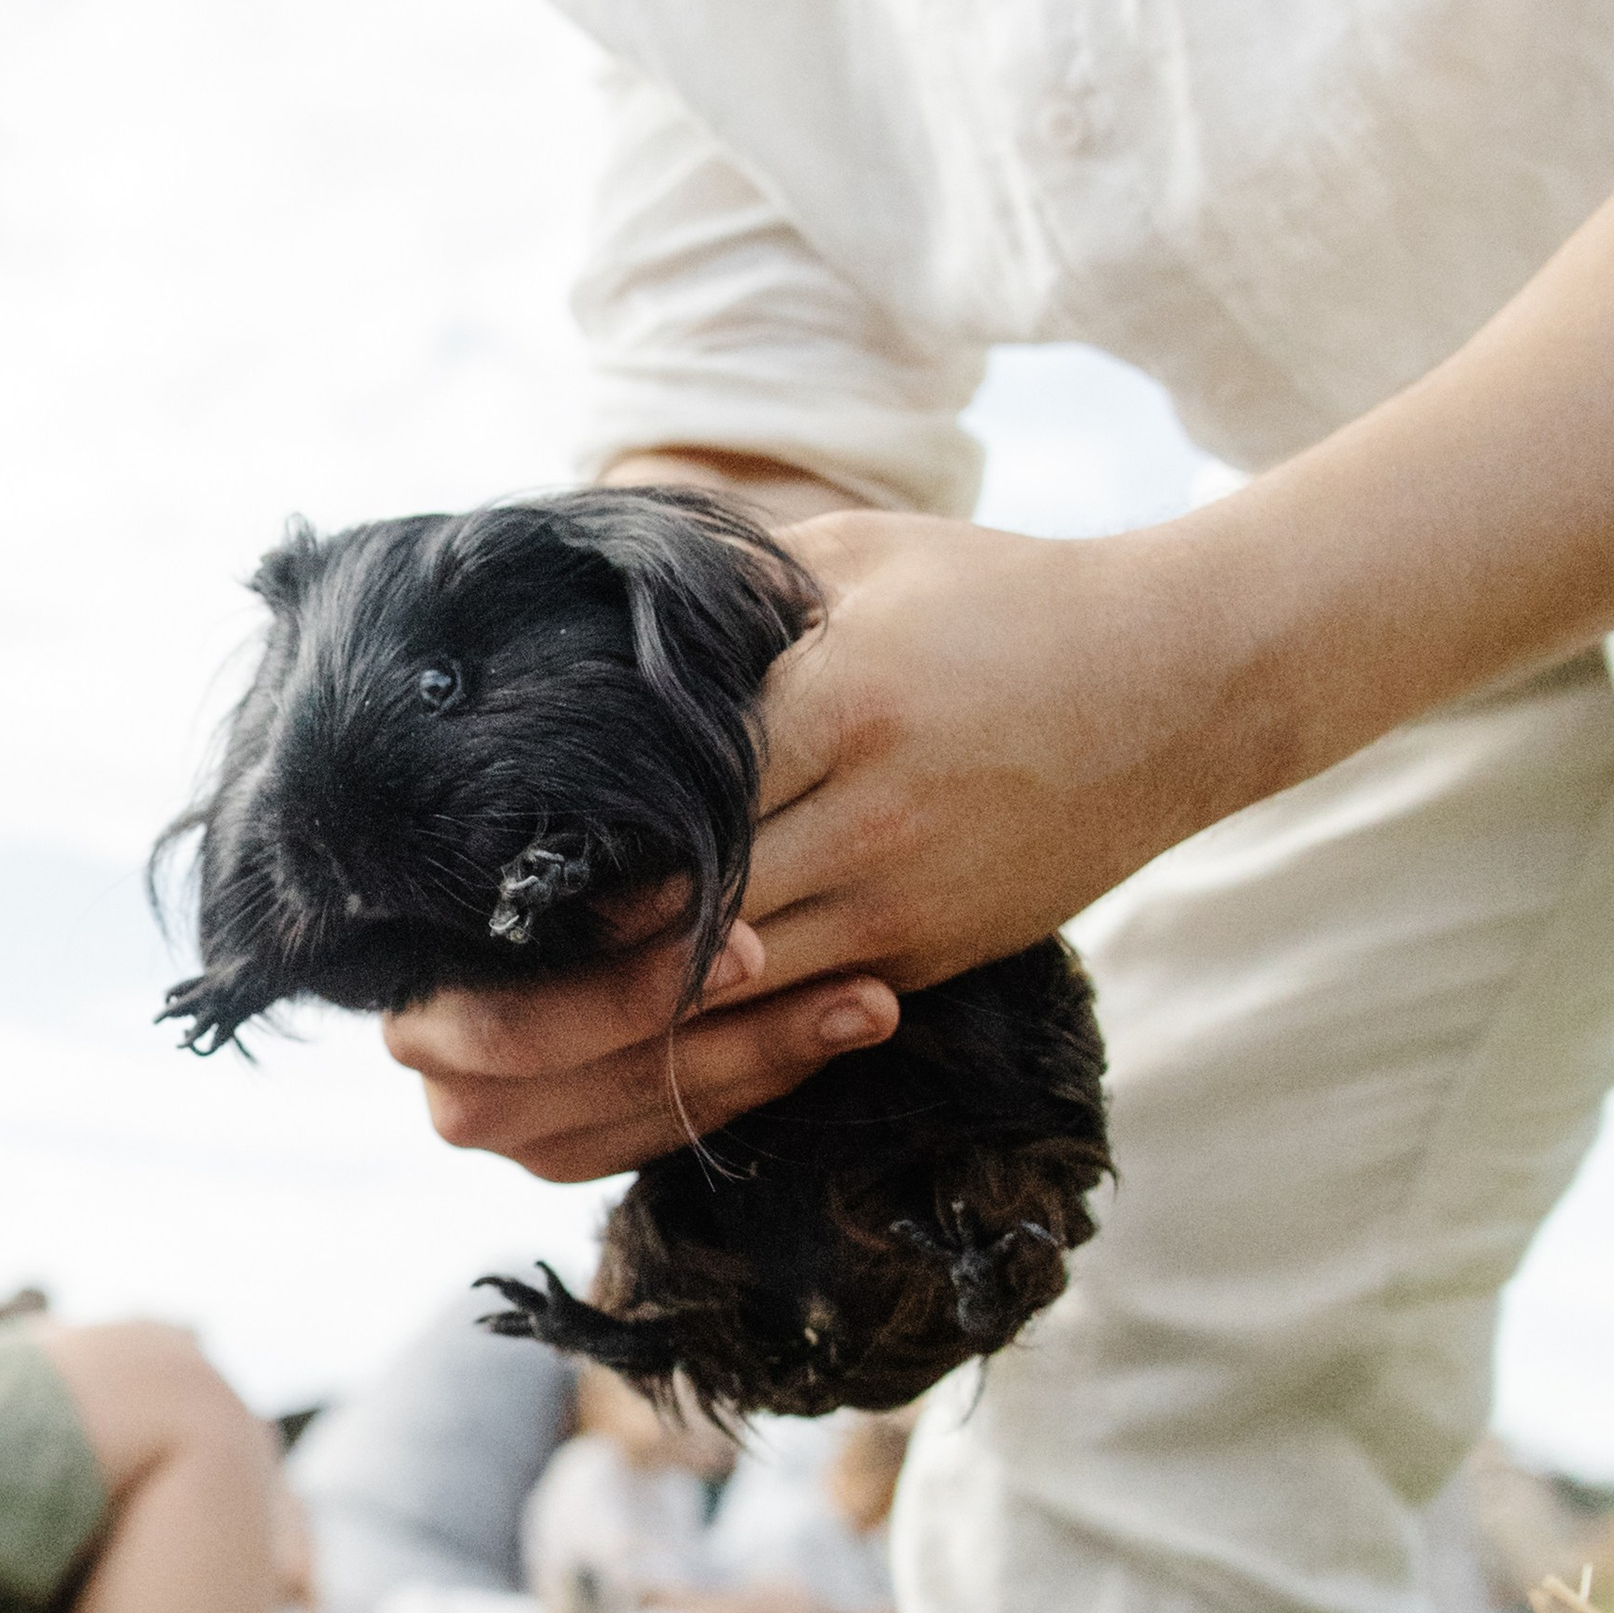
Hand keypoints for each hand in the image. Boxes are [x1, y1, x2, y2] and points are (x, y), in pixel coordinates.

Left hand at [386, 509, 1247, 1178]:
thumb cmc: (996, 598)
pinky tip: (609, 1056)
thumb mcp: (849, 555)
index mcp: (839, 702)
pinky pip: (795, 1027)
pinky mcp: (929, 954)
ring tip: (492, 1048)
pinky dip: (701, 1048)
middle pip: (678, 931)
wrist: (1178, 682)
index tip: (454, 882)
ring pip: (729, 1004)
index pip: (668, 810)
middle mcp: (868, 815)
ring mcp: (904, 901)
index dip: (557, 865)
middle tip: (436, 1001)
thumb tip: (566, 575)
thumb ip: (714, 585)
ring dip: (608, 1037)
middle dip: (548, 983)